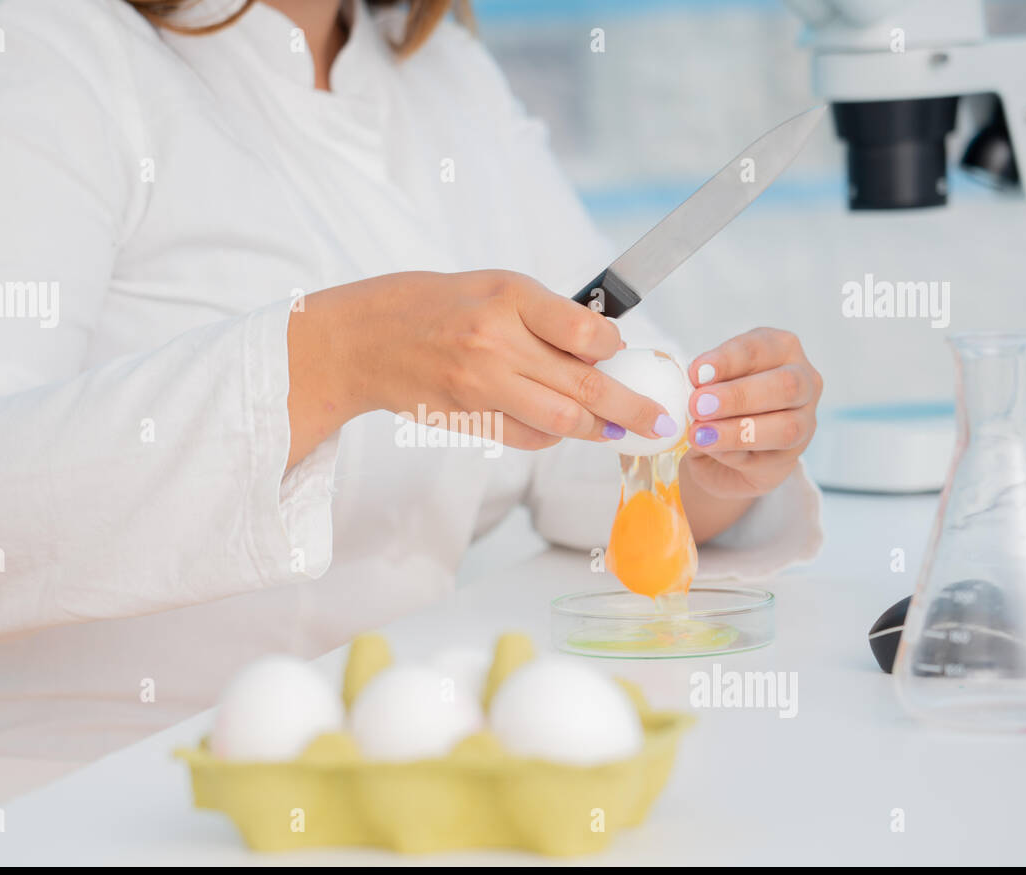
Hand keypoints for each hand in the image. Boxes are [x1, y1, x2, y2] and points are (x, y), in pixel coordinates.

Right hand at [293, 270, 677, 464]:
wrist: (366, 339)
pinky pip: (527, 436)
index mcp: (508, 296)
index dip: (614, 346)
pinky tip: (558, 424)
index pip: (585, 329)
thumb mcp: (494, 287)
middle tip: (659, 421)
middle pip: (583, 384)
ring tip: (614, 428)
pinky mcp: (467, 417)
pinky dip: (551, 434)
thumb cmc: (436, 306)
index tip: (622, 352)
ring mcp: (480, 385)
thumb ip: (547, 315)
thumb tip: (604, 349)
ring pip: (560, 420)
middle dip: (630, 407)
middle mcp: (496, 341)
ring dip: (594, 428)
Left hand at [681, 327, 821, 499]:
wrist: (719, 454)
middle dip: (738, 396)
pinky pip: (767, 458)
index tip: (695, 373)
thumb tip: (694, 388)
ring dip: (737, 431)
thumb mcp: (708, 383)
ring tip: (700, 434)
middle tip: (699, 406)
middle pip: (785, 385)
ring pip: (785, 427)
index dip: (727, 360)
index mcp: (781, 348)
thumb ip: (704, 384)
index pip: (760, 348)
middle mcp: (803, 380)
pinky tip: (709, 450)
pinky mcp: (791, 457)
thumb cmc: (717, 403)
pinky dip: (733, 454)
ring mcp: (804, 421)